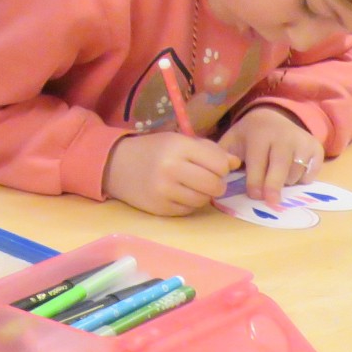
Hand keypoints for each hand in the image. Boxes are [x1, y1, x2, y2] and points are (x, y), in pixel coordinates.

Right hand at [104, 130, 236, 215]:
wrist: (115, 164)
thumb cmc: (152, 150)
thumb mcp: (178, 141)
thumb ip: (209, 150)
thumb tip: (236, 163)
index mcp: (177, 147)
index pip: (219, 165)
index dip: (221, 167)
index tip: (212, 166)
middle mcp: (170, 168)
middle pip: (215, 185)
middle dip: (216, 184)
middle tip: (206, 179)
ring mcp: (164, 191)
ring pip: (204, 200)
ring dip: (203, 195)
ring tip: (191, 186)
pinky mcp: (160, 208)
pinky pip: (189, 210)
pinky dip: (188, 203)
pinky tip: (178, 193)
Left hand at [217, 107, 323, 205]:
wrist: (272, 118)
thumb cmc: (249, 136)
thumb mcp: (232, 140)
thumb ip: (223, 157)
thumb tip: (217, 177)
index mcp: (260, 133)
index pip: (258, 161)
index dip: (255, 180)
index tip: (254, 195)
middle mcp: (284, 135)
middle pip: (280, 166)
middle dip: (274, 185)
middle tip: (270, 202)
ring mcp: (303, 141)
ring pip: (296, 172)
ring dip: (286, 183)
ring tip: (274, 179)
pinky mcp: (316, 148)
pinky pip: (312, 171)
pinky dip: (303, 179)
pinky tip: (291, 174)